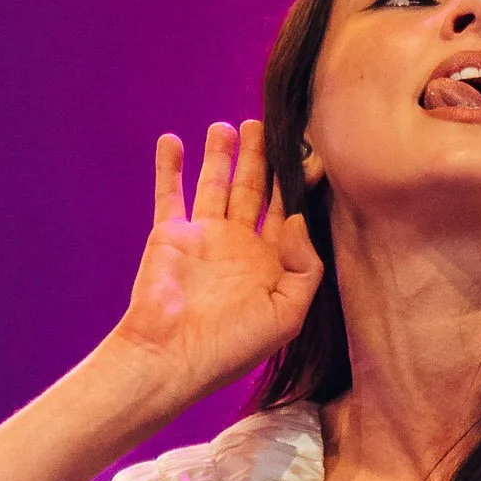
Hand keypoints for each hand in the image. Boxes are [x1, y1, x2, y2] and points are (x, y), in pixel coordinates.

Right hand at [107, 119, 322, 410]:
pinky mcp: (170, 234)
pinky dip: (169, 167)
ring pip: (215, 184)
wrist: (171, 357)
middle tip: (267, 123)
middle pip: (253, 189)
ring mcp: (202, 237)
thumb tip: (298, 218)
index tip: (312, 152)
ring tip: (229, 125)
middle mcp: (237, 245)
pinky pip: (169, 193)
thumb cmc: (231, 345)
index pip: (287, 212)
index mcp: (268, 264)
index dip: (298, 184)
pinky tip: (172, 140)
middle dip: (261, 157)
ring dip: (221, 154)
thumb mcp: (287, 314)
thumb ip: (304, 267)